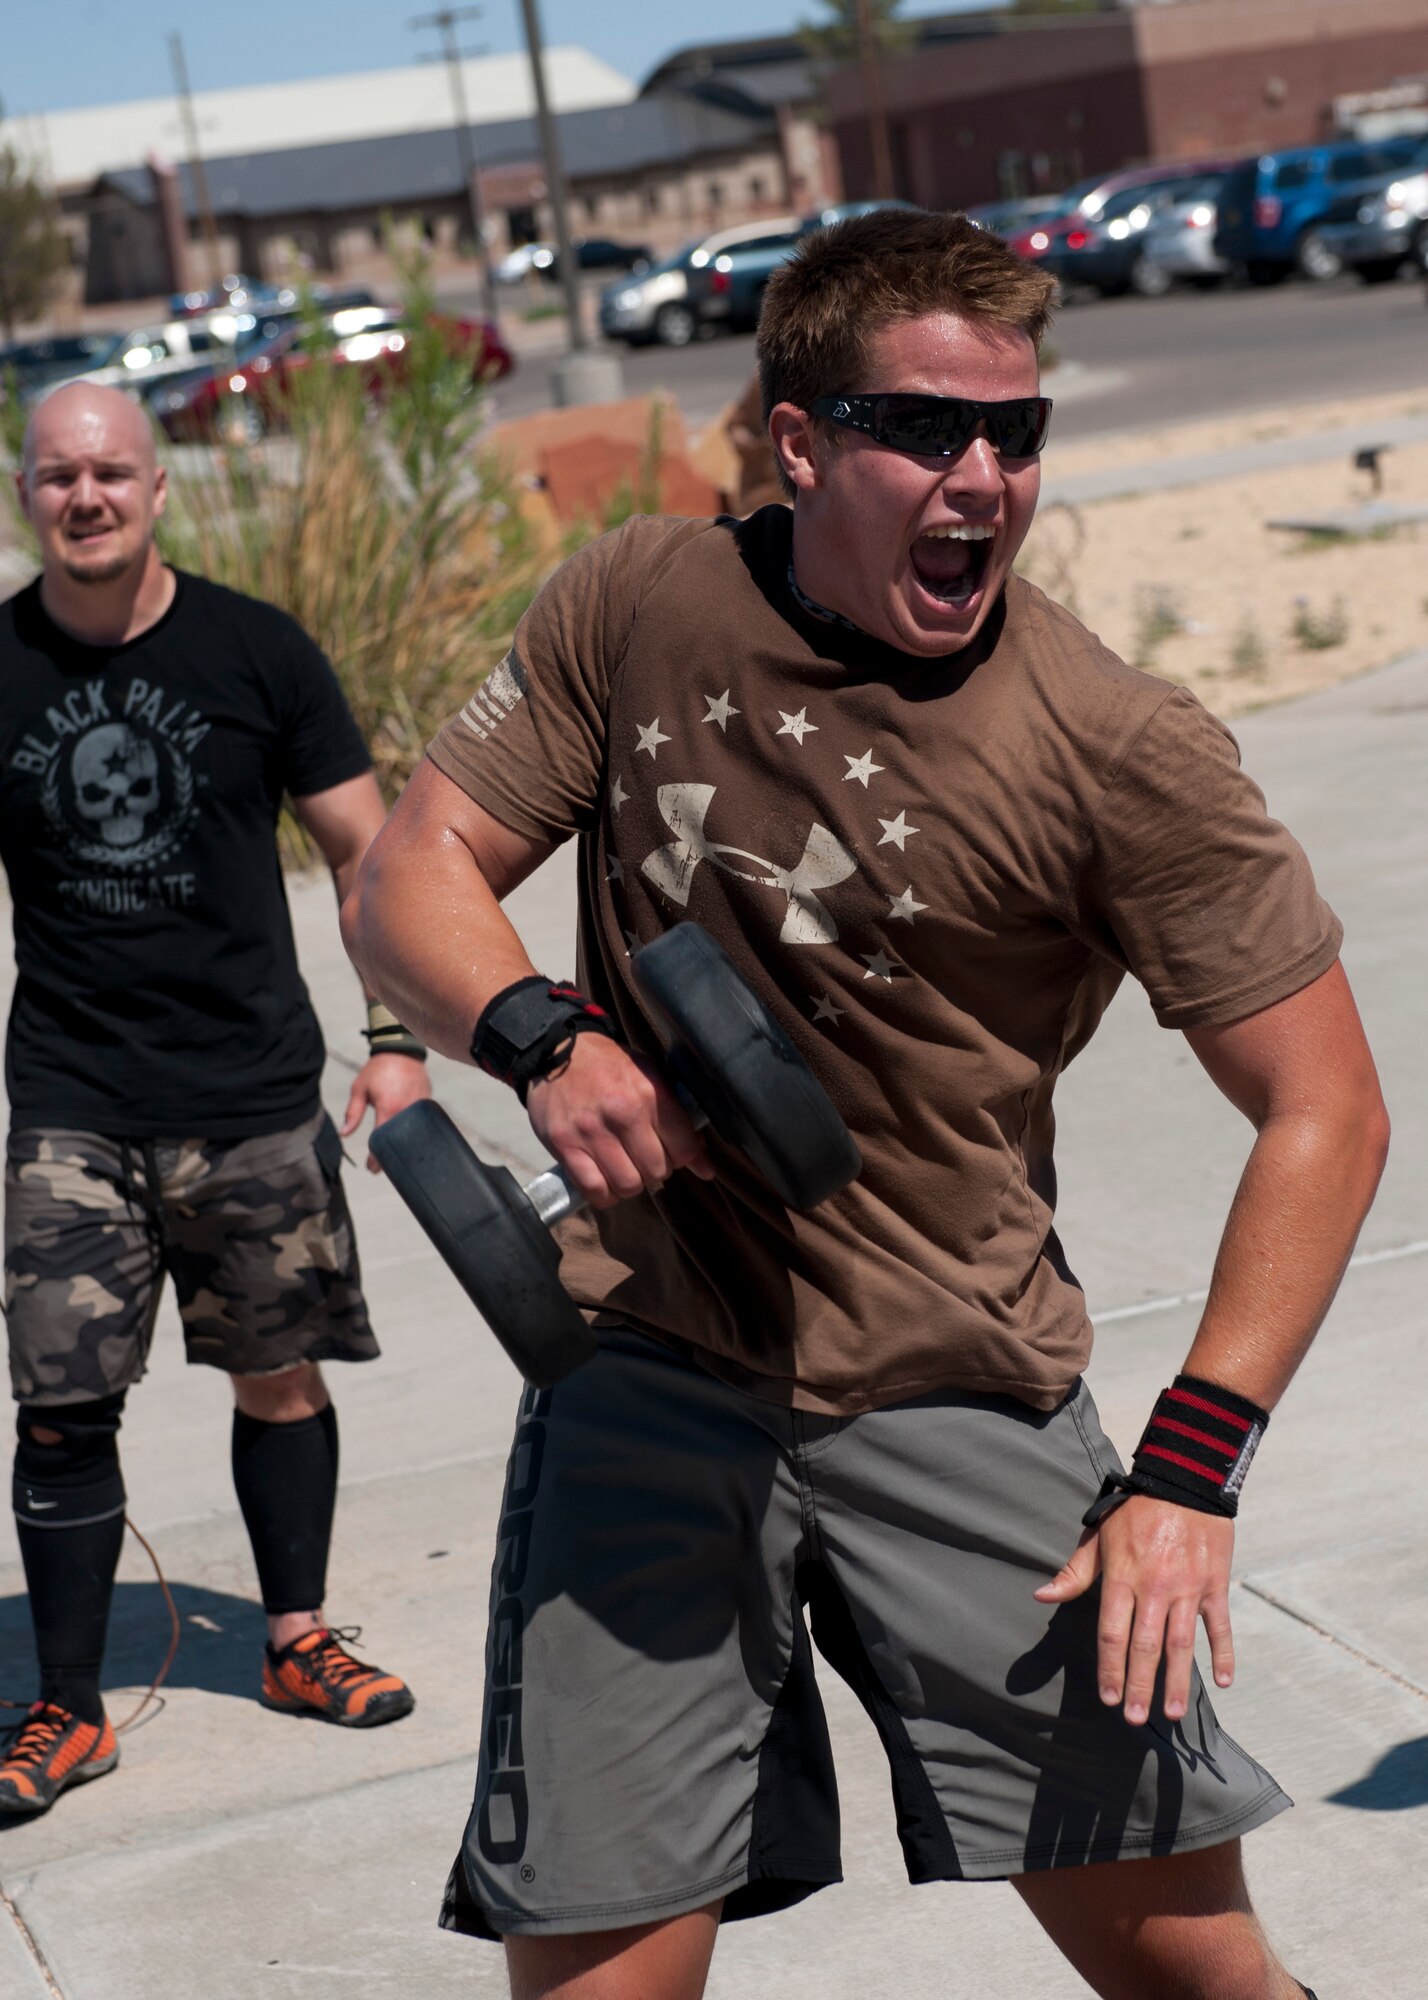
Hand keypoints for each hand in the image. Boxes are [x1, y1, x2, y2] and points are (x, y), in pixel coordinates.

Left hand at [342, 1054, 432, 1172]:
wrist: (400, 1050)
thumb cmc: (377, 1070)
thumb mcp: (359, 1089)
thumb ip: (353, 1113)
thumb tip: (344, 1134)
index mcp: (388, 1108)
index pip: (382, 1140)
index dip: (377, 1158)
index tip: (372, 1168)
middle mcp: (406, 1110)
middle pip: (401, 1142)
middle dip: (391, 1157)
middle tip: (382, 1167)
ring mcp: (420, 1107)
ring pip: (414, 1135)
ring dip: (404, 1146)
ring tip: (395, 1155)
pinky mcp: (428, 1103)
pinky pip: (421, 1123)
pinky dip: (414, 1133)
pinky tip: (408, 1140)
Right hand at [526, 1032, 712, 1209]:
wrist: (557, 1053)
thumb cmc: (610, 1066)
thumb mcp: (650, 1075)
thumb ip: (678, 1117)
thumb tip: (704, 1165)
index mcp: (650, 1093)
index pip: (684, 1148)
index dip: (688, 1159)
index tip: (682, 1158)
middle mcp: (622, 1113)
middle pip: (657, 1171)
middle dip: (658, 1171)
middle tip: (648, 1160)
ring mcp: (591, 1131)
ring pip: (627, 1185)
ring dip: (631, 1185)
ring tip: (626, 1171)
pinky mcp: (564, 1145)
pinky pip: (594, 1189)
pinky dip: (604, 1195)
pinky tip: (606, 1183)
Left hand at [1034, 1495, 1235, 1726]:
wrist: (1183, 1481)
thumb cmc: (1135, 1511)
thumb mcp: (1098, 1535)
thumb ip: (1074, 1572)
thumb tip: (1041, 1597)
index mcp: (1121, 1576)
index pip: (1112, 1632)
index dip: (1110, 1668)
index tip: (1109, 1698)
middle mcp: (1154, 1586)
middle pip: (1145, 1645)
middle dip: (1139, 1684)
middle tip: (1136, 1720)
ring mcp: (1188, 1586)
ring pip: (1181, 1643)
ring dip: (1176, 1680)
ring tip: (1171, 1713)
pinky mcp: (1215, 1583)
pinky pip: (1220, 1626)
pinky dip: (1224, 1653)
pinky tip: (1223, 1682)